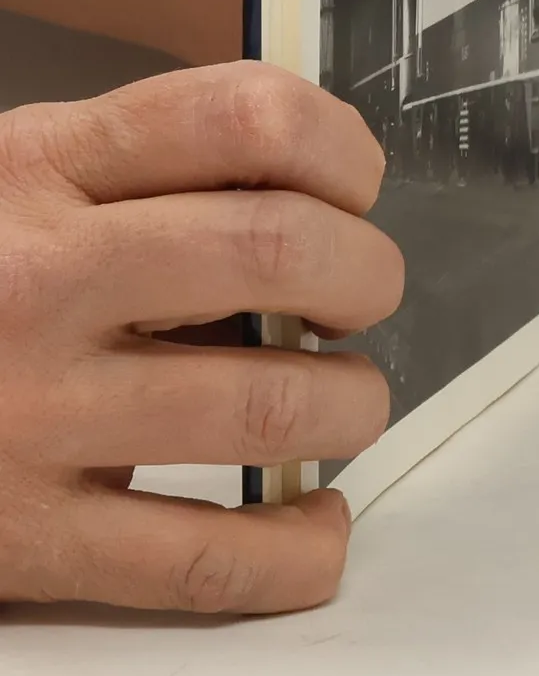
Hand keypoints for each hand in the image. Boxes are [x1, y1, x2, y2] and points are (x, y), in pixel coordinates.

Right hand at [0, 64, 403, 613]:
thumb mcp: (10, 178)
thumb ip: (143, 170)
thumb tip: (315, 197)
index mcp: (38, 167)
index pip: (246, 116)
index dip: (342, 150)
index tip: (355, 190)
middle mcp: (36, 279)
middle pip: (281, 249)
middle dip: (366, 276)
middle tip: (359, 298)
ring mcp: (28, 415)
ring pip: (268, 406)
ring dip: (349, 405)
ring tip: (341, 401)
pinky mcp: (21, 539)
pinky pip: (200, 558)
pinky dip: (293, 551)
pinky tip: (315, 525)